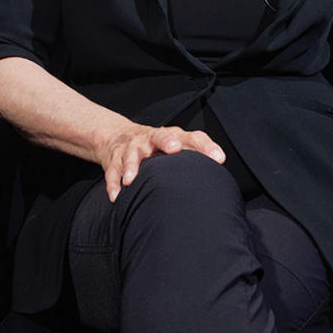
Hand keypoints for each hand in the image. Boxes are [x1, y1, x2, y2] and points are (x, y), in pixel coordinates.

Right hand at [98, 123, 225, 201]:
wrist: (117, 137)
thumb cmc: (156, 145)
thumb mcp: (175, 144)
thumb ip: (196, 153)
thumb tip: (220, 164)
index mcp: (171, 136)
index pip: (192, 137)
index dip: (205, 146)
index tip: (218, 158)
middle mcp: (150, 138)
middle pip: (159, 136)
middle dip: (166, 142)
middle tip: (174, 149)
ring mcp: (131, 147)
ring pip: (131, 155)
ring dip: (131, 167)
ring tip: (131, 180)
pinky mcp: (114, 158)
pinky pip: (112, 171)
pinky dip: (113, 183)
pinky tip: (116, 196)